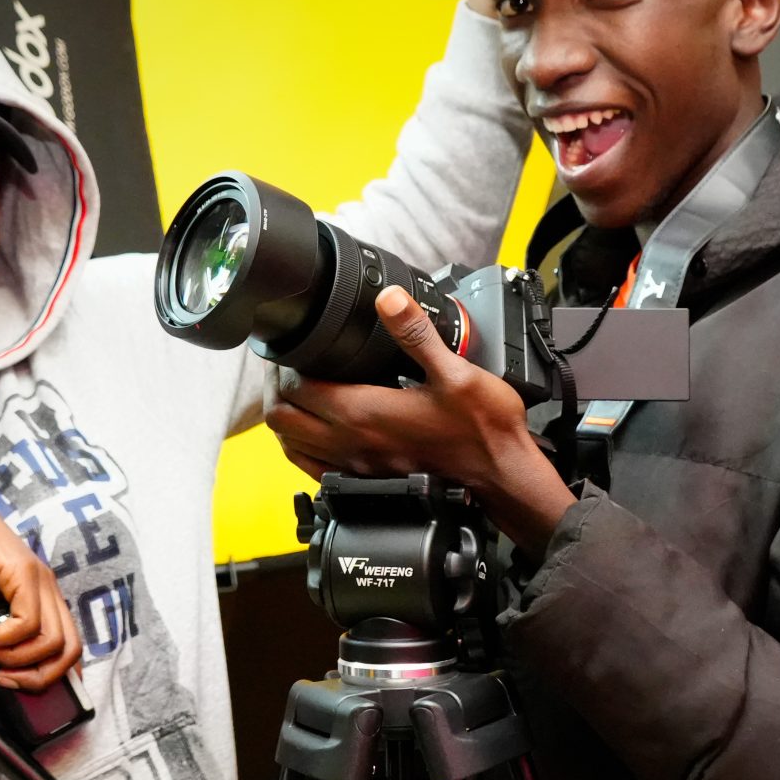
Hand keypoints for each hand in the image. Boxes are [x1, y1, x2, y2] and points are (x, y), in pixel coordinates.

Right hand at [0, 470, 81, 692]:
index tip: (21, 689)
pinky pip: (26, 622)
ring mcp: (39, 578)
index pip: (69, 645)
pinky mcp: (24, 571)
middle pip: (69, 650)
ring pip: (49, 641)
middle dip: (36, 678)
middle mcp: (48, 588)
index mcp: (41, 598)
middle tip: (1, 679)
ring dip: (10, 656)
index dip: (54, 675)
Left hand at [266, 286, 579, 552]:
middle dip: (277, 389)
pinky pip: (313, 468)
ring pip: (292, 446)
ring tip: (295, 393)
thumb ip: (416, 333)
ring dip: (286, 418)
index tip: (288, 347)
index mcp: (364, 413)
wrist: (502, 476)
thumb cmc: (483, 429)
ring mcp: (356, 466)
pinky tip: (315, 431)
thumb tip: (389, 299)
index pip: (296, 388)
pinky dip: (301, 447)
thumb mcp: (456, 371)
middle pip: (282, 419)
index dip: (284, 365)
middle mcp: (351, 444)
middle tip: (286, 366)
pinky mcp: (366, 480)